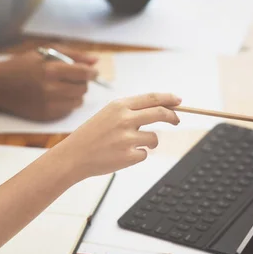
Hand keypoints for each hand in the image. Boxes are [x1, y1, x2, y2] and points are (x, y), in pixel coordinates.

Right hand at [1, 47, 98, 120]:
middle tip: (73, 78)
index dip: (92, 73)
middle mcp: (50, 89)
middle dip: (82, 83)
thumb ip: (72, 55)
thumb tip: (95, 61)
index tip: (93, 73)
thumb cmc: (21, 66)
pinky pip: (67, 111)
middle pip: (83, 89)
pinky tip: (55, 97)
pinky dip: (66, 104)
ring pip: (78, 102)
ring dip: (75, 94)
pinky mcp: (45, 117)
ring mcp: (48, 105)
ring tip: (63, 87)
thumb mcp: (45, 53)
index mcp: (50, 70)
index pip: (83, 73)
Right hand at [52, 93, 181, 180]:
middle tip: (176, 120)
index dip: (168, 99)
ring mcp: (127, 138)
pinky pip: (144, 154)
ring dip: (149, 142)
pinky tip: (121, 155)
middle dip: (172, 117)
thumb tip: (158, 108)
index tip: (178, 101)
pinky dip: (137, 155)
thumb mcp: (108, 114)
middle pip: (160, 114)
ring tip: (129, 145)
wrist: (74, 156)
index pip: (152, 98)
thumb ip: (130, 111)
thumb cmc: (91, 135)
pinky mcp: (128, 155)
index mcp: (119, 106)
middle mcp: (124, 119)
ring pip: (154, 138)